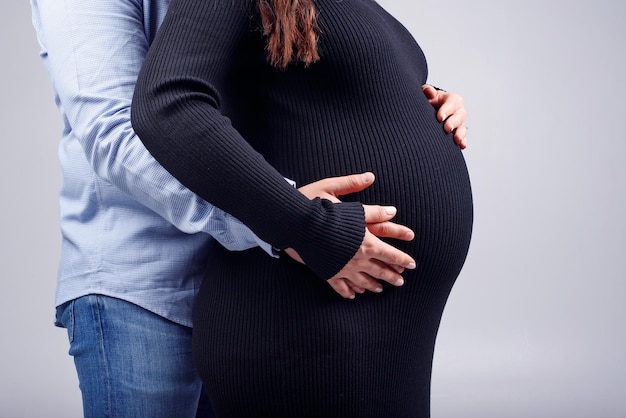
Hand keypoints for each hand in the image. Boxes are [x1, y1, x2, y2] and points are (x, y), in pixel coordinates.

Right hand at [285, 172, 415, 298]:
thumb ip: (356, 188)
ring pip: (362, 281)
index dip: (402, 259)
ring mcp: (341, 267)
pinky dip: (349, 292)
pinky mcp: (327, 272)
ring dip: (373, 286)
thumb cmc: (314, 205)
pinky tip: (353, 295)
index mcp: (364, 239)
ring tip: (379, 289)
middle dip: (392, 277)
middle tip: (400, 282)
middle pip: (379, 270)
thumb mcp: (335, 191)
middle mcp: (356, 257)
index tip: (412, 264)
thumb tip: (375, 184)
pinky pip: (341, 286)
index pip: (389, 253)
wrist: (291, 222)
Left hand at [422, 84, 467, 148]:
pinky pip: (462, 138)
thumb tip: (430, 92)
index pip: (452, 103)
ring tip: (456, 139)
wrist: (429, 112)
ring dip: (460, 134)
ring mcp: (459, 123)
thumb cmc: (429, 101)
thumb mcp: (427, 94)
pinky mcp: (457, 133)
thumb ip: (427, 91)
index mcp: (452, 100)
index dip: (446, 110)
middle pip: (459, 116)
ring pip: (462, 128)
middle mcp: (458, 111)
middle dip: (454, 122)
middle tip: (447, 128)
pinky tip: (462, 146)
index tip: (439, 117)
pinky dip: (463, 142)